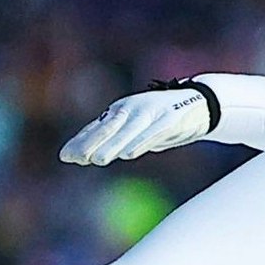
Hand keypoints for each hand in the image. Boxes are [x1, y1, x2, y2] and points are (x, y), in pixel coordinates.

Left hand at [59, 86, 213, 164]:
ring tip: (97, 160)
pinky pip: (153, 132)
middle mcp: (132, 109)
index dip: (80, 141)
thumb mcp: (137, 129)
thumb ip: (117, 140)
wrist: (199, 104)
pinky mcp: (169, 118)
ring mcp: (150, 113)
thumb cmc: (162, 120)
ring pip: (127, 131)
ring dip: (112, 146)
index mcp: (121, 111)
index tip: (65, 157)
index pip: (97, 128)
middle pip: (107, 129)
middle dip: (90, 144)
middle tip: (75, 159)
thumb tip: (90, 155)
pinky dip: (140, 143)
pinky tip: (129, 154)